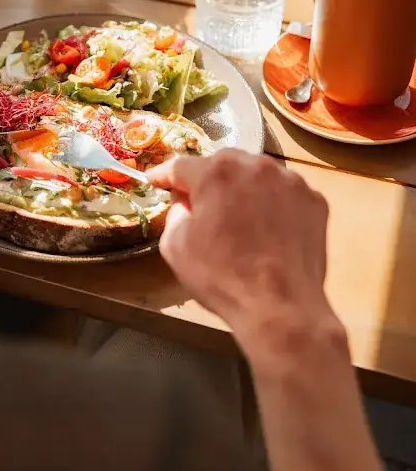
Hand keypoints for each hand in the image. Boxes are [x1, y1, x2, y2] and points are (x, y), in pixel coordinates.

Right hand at [147, 151, 333, 354]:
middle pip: (224, 163)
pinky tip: (270, 228)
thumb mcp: (175, 247)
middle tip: (202, 202)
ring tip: (240, 215)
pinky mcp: (314, 200)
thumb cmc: (221, 277)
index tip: (156, 181)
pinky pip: (285, 193)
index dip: (165, 175)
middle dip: (209, 179)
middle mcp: (255, 165)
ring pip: (258, 174)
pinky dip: (274, 203)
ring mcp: (290, 181)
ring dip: (244, 188)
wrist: (281, 307)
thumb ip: (175, 213)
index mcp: (215, 173)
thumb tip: (186, 203)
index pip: (181, 165)